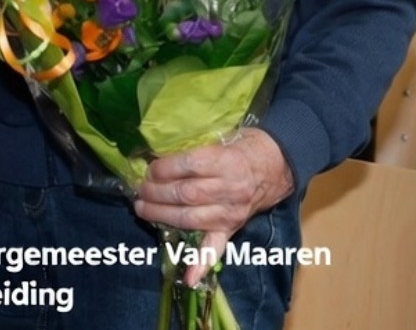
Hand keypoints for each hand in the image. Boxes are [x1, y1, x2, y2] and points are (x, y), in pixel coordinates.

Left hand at [133, 128, 294, 286]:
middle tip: (140, 189)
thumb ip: (193, 149)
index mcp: (226, 162)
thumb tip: (156, 157)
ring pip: (191, 218)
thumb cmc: (241, 148)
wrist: (276, 165)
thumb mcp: (220, 138)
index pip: (189, 166)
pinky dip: (201, 264)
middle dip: (156, 193)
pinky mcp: (232, 228)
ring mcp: (231, 213)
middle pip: (186, 194)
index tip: (149, 168)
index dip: (164, 168)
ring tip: (142, 209)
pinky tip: (188, 277)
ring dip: (162, 215)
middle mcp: (230, 190)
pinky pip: (216, 248)